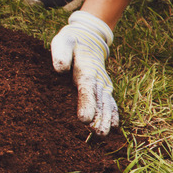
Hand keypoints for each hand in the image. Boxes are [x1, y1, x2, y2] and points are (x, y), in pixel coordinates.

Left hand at [51, 10, 118, 135]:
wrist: (88, 37)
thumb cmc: (71, 42)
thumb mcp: (63, 42)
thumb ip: (61, 54)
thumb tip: (60, 68)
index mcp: (86, 69)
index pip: (86, 88)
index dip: (87, 103)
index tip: (84, 119)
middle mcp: (98, 78)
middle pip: (99, 100)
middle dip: (99, 117)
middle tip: (97, 133)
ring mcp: (103, 84)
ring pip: (107, 103)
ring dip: (106, 119)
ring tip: (103, 135)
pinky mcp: (103, 88)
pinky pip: (110, 102)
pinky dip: (112, 114)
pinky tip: (112, 127)